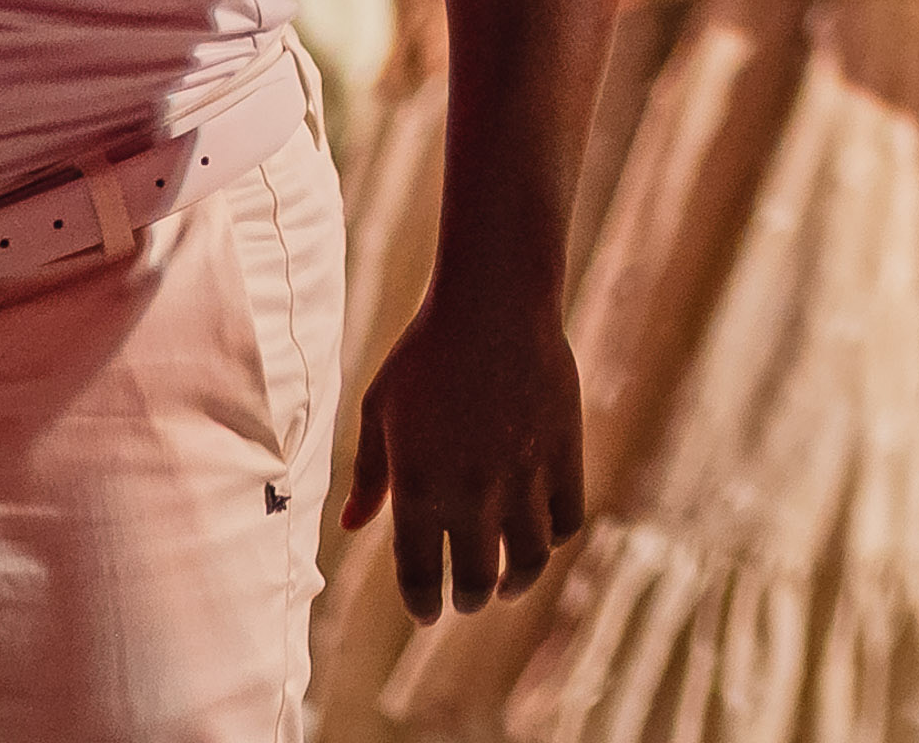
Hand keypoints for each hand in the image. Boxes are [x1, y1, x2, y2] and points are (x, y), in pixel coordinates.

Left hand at [342, 243, 590, 616]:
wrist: (491, 305)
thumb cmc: (423, 354)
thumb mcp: (379, 412)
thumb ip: (368, 475)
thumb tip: (352, 526)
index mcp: (418, 489)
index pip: (419, 575)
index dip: (422, 604)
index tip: (425, 614)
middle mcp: (472, 494)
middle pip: (477, 579)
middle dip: (469, 599)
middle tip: (469, 599)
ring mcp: (523, 477)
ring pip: (530, 560)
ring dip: (517, 581)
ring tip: (509, 582)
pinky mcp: (564, 454)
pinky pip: (566, 519)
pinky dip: (554, 537)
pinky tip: (542, 536)